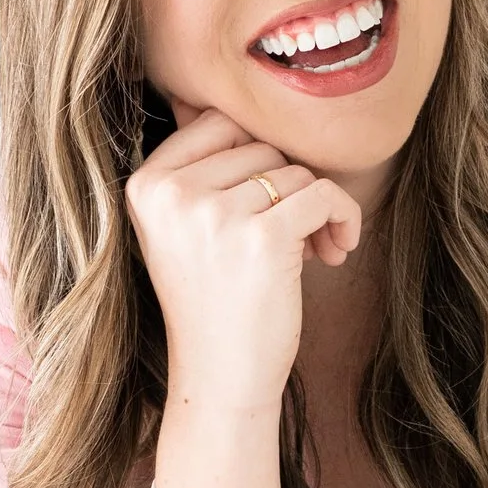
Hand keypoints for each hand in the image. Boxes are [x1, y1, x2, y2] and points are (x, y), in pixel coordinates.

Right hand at [125, 106, 360, 415]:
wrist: (219, 379)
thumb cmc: (211, 303)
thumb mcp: (182, 230)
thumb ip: (202, 171)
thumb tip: (253, 108)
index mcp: (145, 185)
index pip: (219, 122)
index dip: (254, 157)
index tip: (264, 201)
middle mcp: (172, 194)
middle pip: (261, 146)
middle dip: (287, 186)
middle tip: (292, 236)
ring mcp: (215, 215)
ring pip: (295, 172)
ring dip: (316, 209)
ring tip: (308, 252)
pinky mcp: (262, 238)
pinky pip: (324, 195)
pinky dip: (342, 219)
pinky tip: (336, 252)